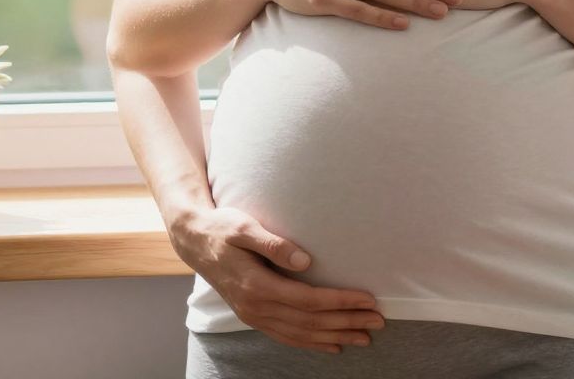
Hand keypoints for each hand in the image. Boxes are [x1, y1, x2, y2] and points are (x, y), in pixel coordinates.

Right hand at [168, 205, 387, 353]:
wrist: (195, 242)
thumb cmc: (223, 228)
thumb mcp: (244, 226)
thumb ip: (273, 243)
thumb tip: (305, 260)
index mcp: (257, 285)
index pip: (308, 299)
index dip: (340, 301)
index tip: (367, 299)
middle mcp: (256, 307)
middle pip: (310, 321)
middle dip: (347, 322)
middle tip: (378, 322)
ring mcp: (254, 316)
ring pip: (301, 334)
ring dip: (335, 336)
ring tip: (364, 337)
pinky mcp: (254, 317)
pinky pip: (287, 337)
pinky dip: (312, 344)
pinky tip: (333, 346)